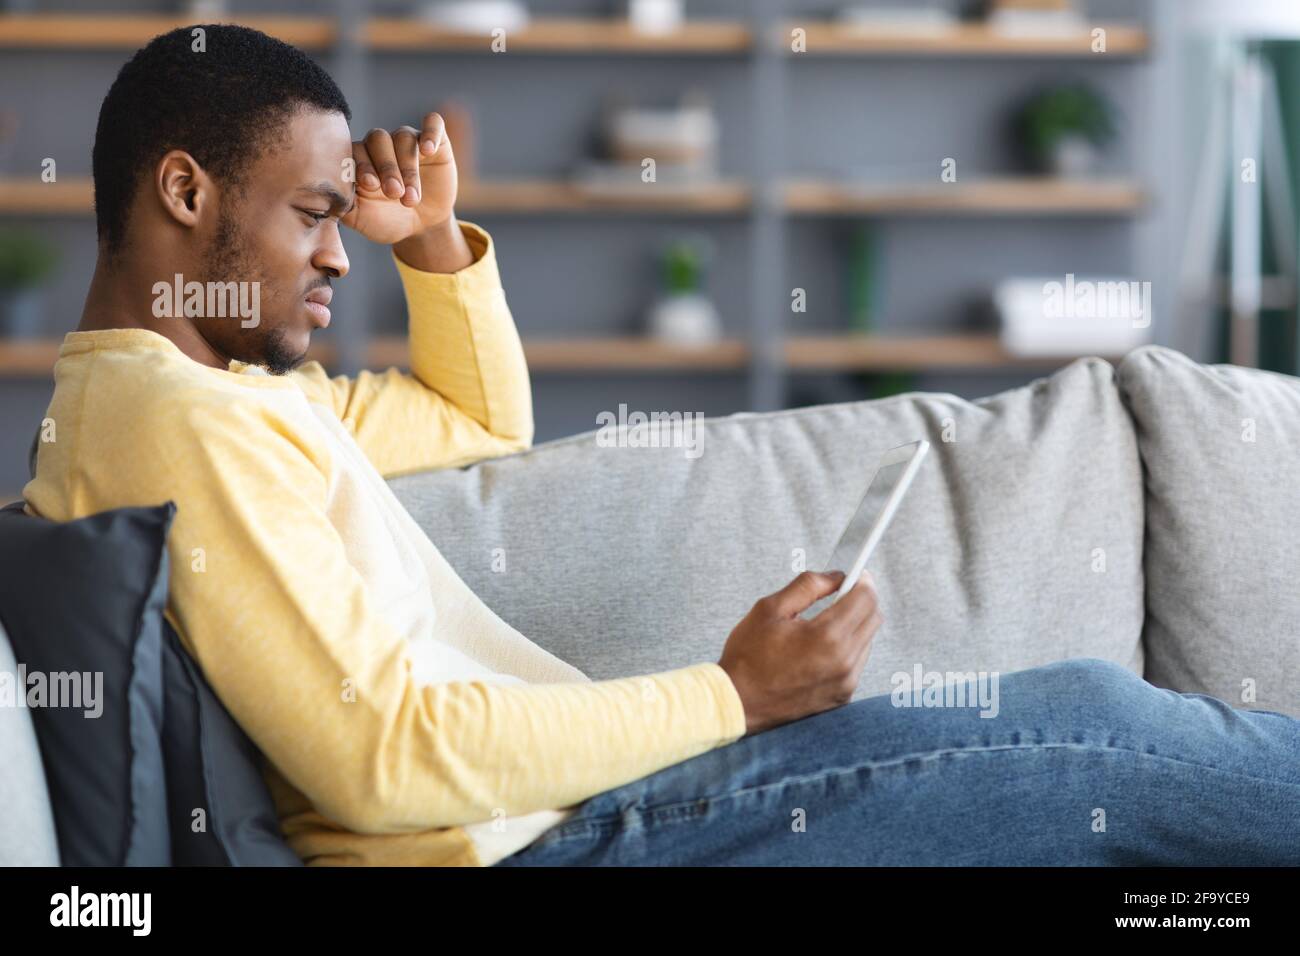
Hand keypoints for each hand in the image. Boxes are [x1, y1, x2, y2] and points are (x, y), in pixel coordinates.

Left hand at [342, 112, 456, 244]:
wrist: (422, 228)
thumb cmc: (387, 221)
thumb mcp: (361, 218)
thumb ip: (343, 203)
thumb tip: (327, 192)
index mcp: (360, 158)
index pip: (356, 149)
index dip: (363, 164)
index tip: (370, 185)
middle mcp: (382, 146)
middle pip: (379, 139)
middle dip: (386, 167)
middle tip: (394, 193)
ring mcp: (408, 141)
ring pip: (404, 138)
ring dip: (408, 168)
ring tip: (411, 198)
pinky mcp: (435, 143)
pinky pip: (433, 123)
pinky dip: (430, 133)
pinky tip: (428, 150)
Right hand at [717, 570, 881, 735]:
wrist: (738, 704)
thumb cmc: (748, 657)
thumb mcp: (770, 609)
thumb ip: (807, 585)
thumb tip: (835, 576)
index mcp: (826, 637)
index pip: (865, 598)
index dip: (862, 579)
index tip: (853, 573)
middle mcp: (843, 662)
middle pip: (874, 618)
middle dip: (862, 599)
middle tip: (841, 591)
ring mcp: (845, 682)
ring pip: (868, 640)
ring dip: (855, 624)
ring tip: (826, 620)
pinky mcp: (842, 696)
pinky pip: (857, 662)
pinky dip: (848, 648)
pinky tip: (822, 646)